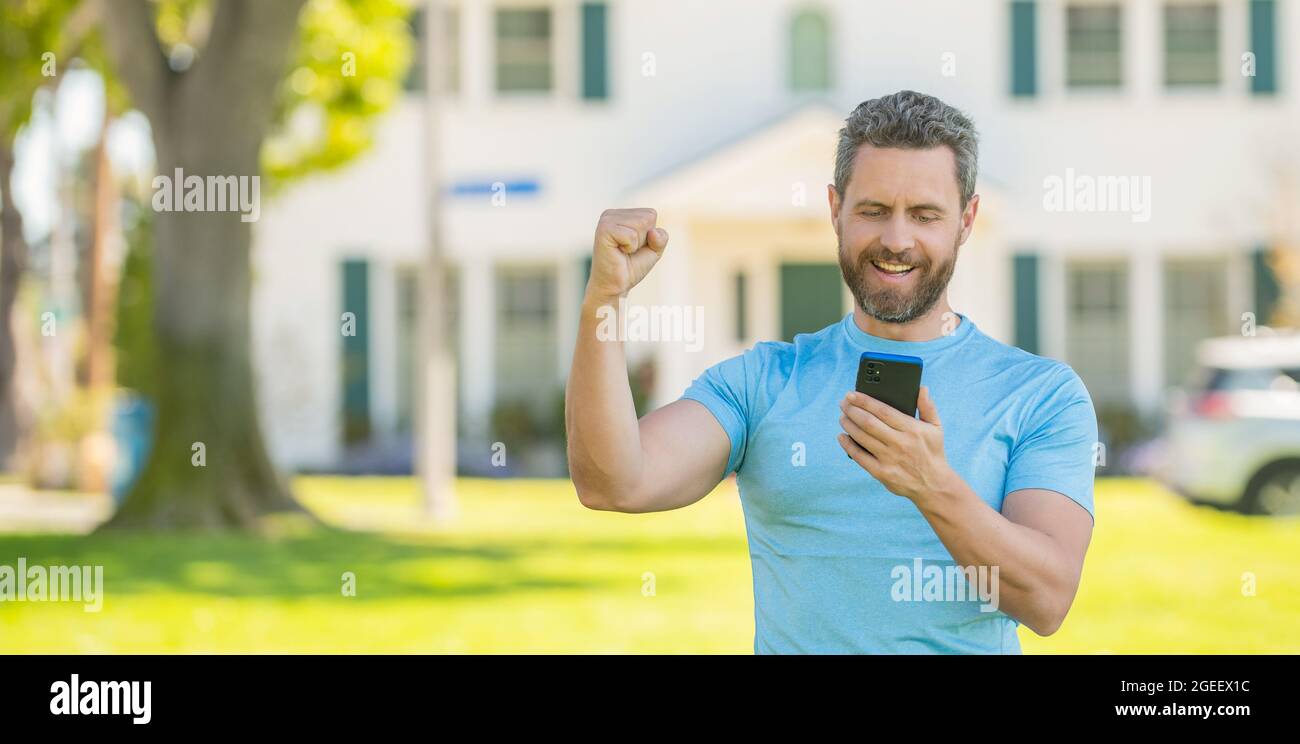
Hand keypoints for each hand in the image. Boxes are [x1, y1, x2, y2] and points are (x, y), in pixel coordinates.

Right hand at [585, 207, 668, 303]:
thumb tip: (653, 232)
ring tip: (622, 251)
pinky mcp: (604, 229)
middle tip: (627, 251)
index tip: (634, 247)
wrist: (614, 286)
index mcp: (621, 214)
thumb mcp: (653, 250)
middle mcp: (611, 214)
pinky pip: (631, 235)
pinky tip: (617, 252)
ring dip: (636, 244)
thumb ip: (661, 238)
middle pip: (647, 217)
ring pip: (641, 224)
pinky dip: (629, 247)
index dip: (649, 235)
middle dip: (643, 239)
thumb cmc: (631, 267)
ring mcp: (606, 220)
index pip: (651, 214)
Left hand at [837, 386, 957, 503]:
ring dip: (848, 425)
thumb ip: (927, 407)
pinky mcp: (882, 473)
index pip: (883, 410)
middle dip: (852, 410)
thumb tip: (921, 388)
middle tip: (843, 403)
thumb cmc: (932, 452)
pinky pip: (859, 457)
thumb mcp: (936, 428)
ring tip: (842, 416)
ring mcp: (889, 459)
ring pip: (862, 437)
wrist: (934, 485)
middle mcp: (900, 443)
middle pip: (869, 422)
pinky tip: (842, 437)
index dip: (865, 401)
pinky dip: (848, 445)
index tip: (852, 394)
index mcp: (912, 429)